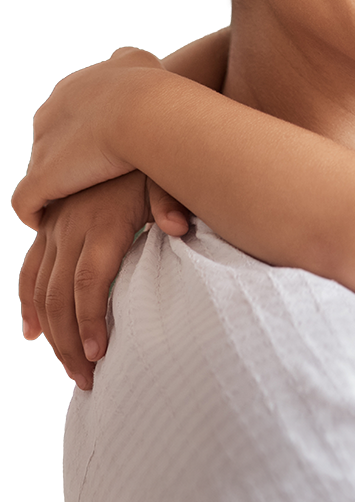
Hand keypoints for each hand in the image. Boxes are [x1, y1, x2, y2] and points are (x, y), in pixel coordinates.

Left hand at [11, 47, 164, 229]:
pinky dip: (34, 212)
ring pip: (42, 171)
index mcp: (73, 91)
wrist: (144, 110)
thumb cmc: (154, 91)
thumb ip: (131, 64)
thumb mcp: (141, 62)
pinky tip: (49, 223)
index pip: (70, 114)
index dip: (88, 133)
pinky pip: (27, 202)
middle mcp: (51, 115)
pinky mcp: (43, 179)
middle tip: (97, 180)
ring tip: (79, 207)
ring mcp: (44, 148)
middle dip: (69, 160)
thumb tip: (131, 61)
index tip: (107, 149)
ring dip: (56, 187)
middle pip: (53, 142)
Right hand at [18, 173, 190, 388]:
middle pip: (60, 296)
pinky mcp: (52, 226)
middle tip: (90, 380)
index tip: (100, 356)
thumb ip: (172, 202)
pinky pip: (30, 268)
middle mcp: (72, 228)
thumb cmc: (156, 158)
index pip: (91, 283)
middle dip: (70, 343)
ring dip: (51, 332)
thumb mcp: (168, 176)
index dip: (91, 321)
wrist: (127, 121)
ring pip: (40, 289)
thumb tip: (178, 227)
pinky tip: (32, 331)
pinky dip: (28, 302)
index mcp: (103, 224)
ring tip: (70, 368)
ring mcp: (57, 227)